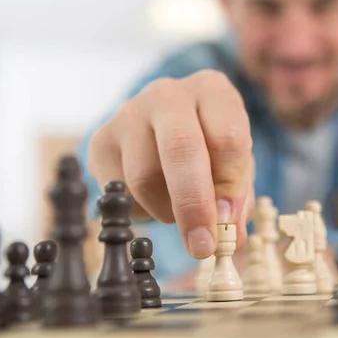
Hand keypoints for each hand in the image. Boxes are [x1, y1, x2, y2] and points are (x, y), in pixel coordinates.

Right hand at [88, 70, 254, 258]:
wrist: (162, 128)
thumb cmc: (208, 147)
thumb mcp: (234, 165)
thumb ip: (236, 198)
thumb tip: (228, 237)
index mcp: (211, 90)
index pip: (227, 137)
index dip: (230, 186)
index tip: (228, 224)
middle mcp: (168, 94)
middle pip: (180, 148)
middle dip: (193, 205)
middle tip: (201, 246)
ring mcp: (128, 113)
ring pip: (144, 177)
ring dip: (166, 211)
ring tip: (177, 209)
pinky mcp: (100, 140)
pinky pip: (119, 191)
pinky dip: (140, 210)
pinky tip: (152, 197)